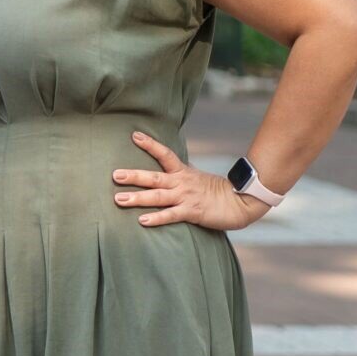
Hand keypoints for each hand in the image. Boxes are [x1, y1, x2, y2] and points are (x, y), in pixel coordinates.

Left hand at [112, 132, 269, 230]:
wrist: (242, 202)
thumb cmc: (216, 191)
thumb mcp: (195, 177)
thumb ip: (178, 174)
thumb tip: (162, 168)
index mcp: (183, 172)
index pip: (165, 154)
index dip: (150, 144)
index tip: (134, 135)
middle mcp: (182, 183)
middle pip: (154, 177)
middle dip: (134, 176)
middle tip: (114, 175)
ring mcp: (186, 197)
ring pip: (158, 197)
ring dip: (138, 198)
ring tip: (118, 199)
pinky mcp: (192, 212)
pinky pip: (171, 215)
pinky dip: (156, 218)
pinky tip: (142, 220)